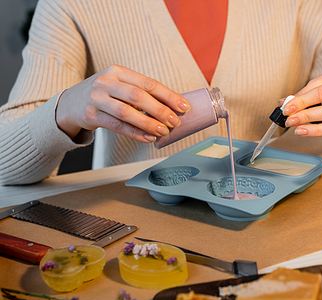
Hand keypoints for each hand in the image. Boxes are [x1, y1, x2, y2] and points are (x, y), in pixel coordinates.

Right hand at [56, 65, 189, 142]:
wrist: (70, 103)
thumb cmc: (105, 95)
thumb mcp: (120, 87)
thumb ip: (141, 94)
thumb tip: (173, 108)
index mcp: (118, 72)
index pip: (148, 83)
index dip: (168, 96)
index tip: (183, 107)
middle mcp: (106, 82)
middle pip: (138, 96)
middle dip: (160, 110)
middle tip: (175, 121)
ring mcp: (96, 98)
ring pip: (127, 112)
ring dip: (148, 123)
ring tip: (164, 131)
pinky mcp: (90, 115)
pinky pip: (117, 126)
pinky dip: (135, 133)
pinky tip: (149, 138)